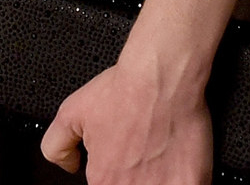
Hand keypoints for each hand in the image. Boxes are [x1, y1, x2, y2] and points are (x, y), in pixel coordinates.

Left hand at [40, 49, 211, 182]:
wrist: (162, 76)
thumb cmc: (124, 90)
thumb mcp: (71, 112)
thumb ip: (57, 146)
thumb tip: (69, 164)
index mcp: (103, 180)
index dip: (115, 175)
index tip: (122, 165)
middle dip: (137, 178)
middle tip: (143, 158)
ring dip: (159, 179)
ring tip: (160, 158)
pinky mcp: (192, 183)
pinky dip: (184, 178)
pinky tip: (179, 162)